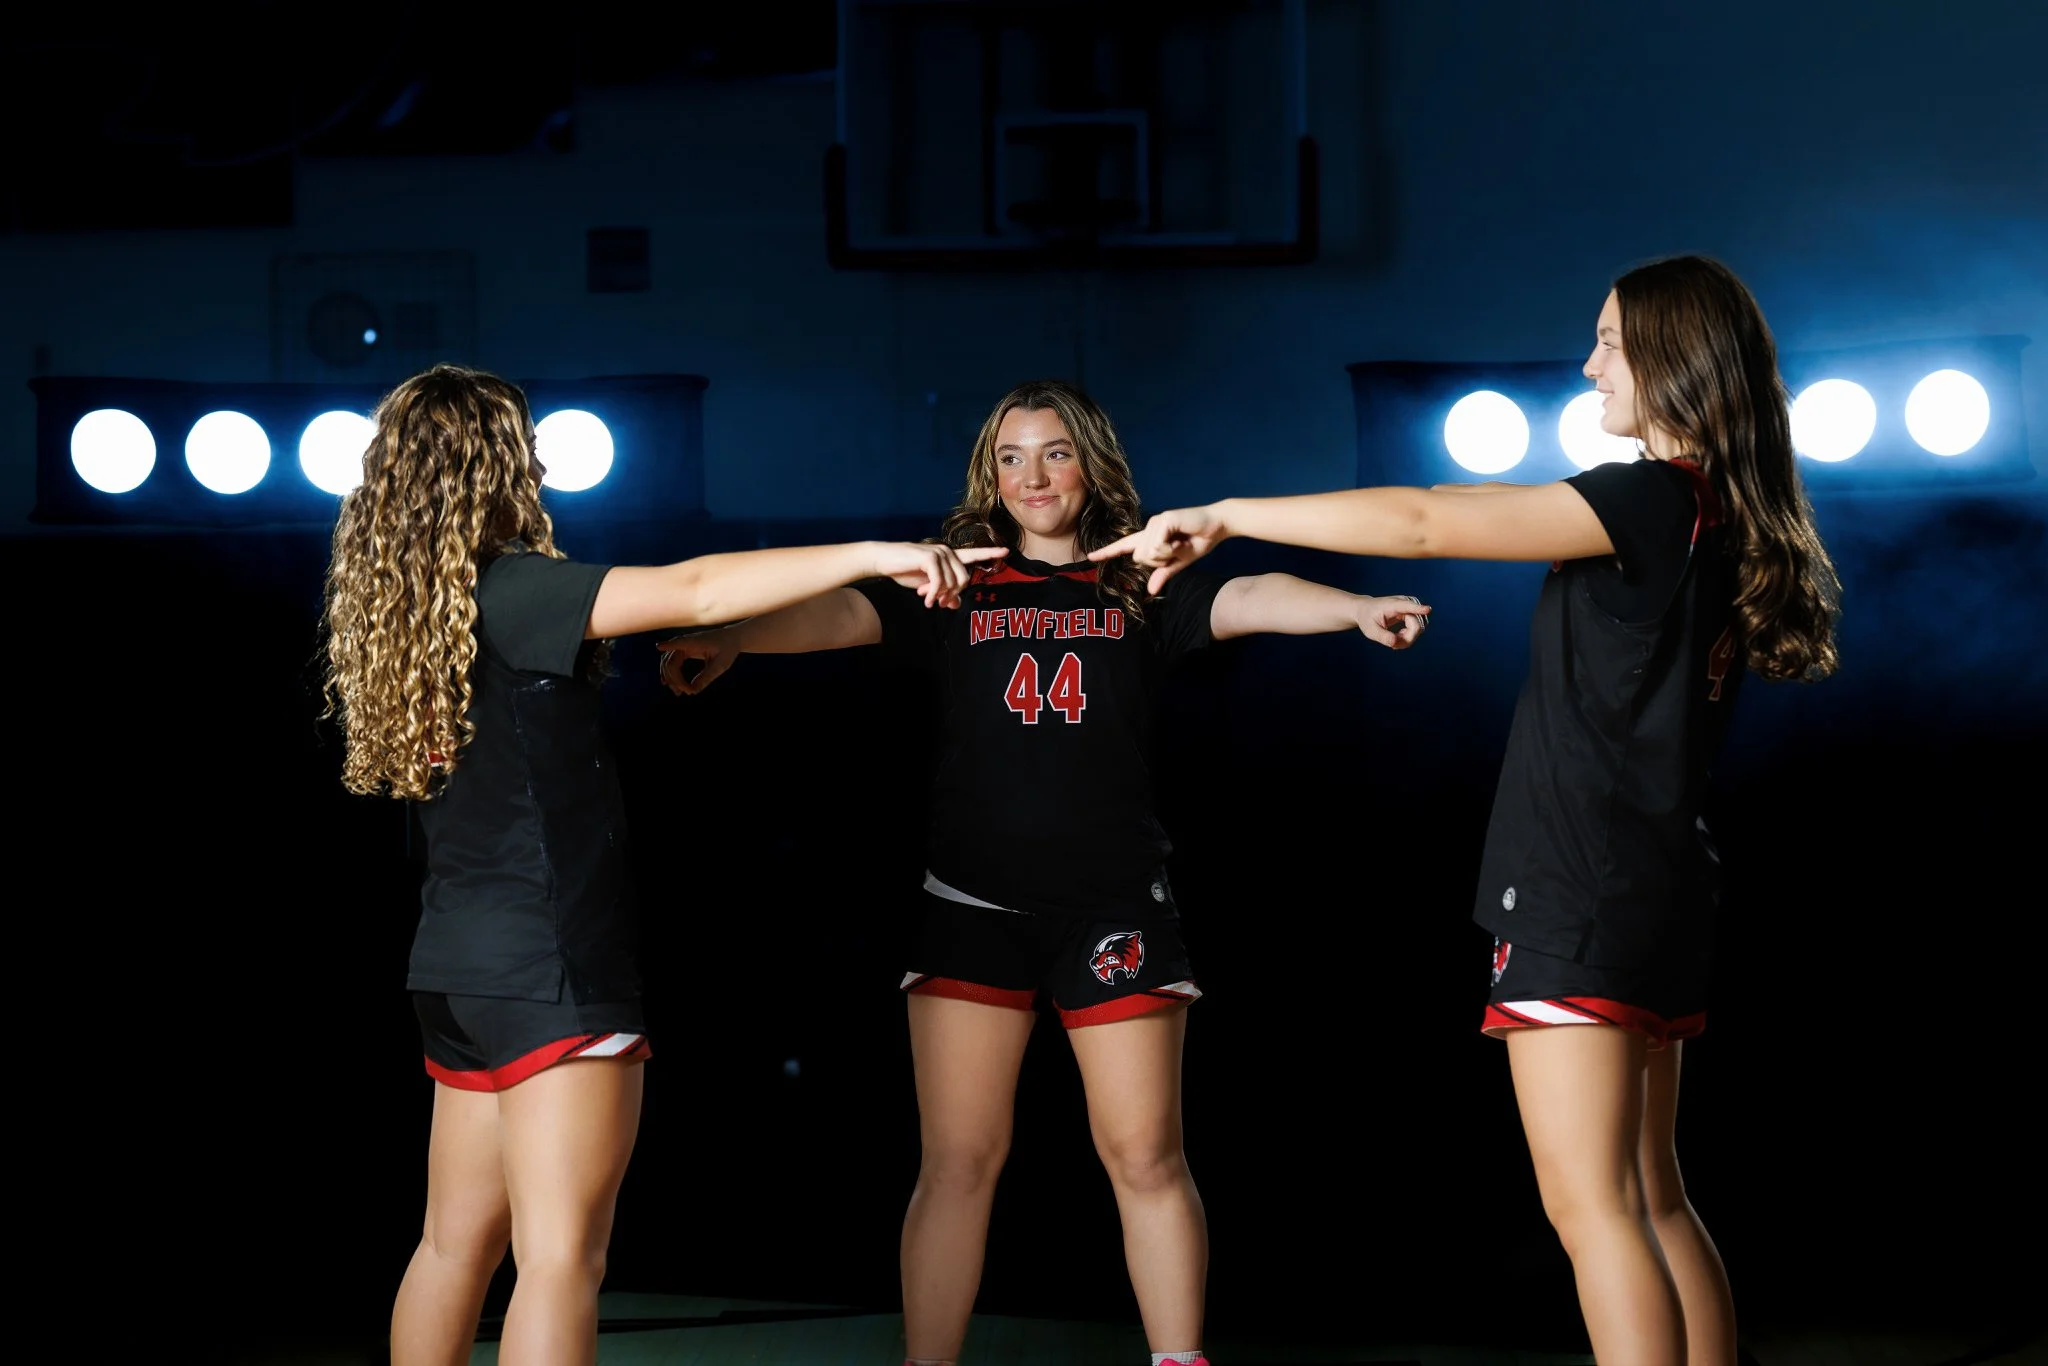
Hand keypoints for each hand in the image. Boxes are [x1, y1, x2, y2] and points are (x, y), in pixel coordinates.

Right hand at [657, 628, 737, 695]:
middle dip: (675, 678)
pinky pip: (671, 662)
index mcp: (696, 641)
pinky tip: (668, 684)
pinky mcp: (683, 650)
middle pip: (671, 661)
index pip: (680, 642)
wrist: (731, 639)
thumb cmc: (728, 649)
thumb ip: (707, 677)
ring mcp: (682, 646)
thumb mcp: (721, 665)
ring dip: (670, 678)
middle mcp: (686, 642)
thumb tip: (693, 691)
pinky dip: (670, 673)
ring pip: (668, 663)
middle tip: (687, 693)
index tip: (659, 647)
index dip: (669, 645)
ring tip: (678, 693)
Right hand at [872, 542, 1007, 608]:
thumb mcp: (926, 585)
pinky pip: (940, 582)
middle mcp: (947, 552)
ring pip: (952, 582)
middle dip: (952, 595)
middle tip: (937, 603)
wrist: (883, 560)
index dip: (990, 553)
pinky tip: (924, 598)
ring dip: (940, 596)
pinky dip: (933, 594)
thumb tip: (955, 605)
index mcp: (949, 557)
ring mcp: (939, 553)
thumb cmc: (904, 571)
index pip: (973, 554)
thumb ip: (942, 592)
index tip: (1007, 550)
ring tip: (927, 600)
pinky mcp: (930, 557)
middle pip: (964, 579)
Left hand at [1087, 504, 1226, 593]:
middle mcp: (1149, 528)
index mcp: (1150, 538)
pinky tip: (1181, 541)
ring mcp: (1155, 522)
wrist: (1217, 527)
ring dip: (1166, 555)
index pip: (1125, 546)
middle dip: (1159, 562)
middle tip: (1176, 552)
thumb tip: (1150, 590)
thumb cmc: (1199, 541)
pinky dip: (1170, 549)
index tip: (1090, 557)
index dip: (1107, 552)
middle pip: (1139, 557)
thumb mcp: (1179, 563)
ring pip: (1147, 552)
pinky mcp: (1164, 519)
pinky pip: (1157, 545)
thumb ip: (1163, 574)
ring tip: (1180, 545)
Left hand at [1357, 594, 1430, 648]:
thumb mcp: (1370, 630)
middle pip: (1417, 625)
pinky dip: (1408, 636)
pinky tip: (1397, 637)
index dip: (1419, 609)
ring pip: (1419, 628)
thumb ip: (1382, 637)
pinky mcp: (1412, 613)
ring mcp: (1410, 608)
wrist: (1365, 610)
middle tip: (1393, 645)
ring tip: (1393, 639)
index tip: (1428, 609)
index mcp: (1393, 604)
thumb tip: (1395, 643)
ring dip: (1408, 638)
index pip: (1408, 606)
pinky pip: (1418, 629)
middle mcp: (1405, 603)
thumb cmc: (1367, 618)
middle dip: (1407, 639)